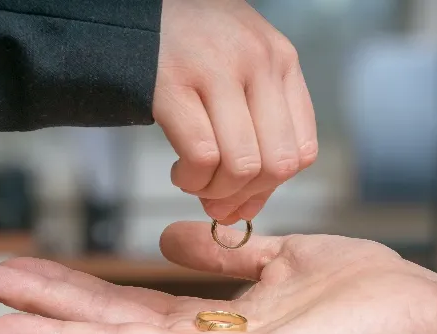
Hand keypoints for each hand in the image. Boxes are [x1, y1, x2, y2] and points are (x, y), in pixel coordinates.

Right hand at [0, 222, 436, 333]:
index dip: (72, 290)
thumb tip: (169, 241)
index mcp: (216, 322)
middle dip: (48, 310)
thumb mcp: (278, 257)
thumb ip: (223, 253)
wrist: (418, 311)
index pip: (128, 306)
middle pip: (114, 329)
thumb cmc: (359, 290)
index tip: (22, 268)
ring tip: (3, 326)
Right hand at [152, 0, 316, 223]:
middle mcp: (258, 62)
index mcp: (281, 61)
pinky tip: (178, 171)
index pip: (302, 151)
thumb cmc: (189, 48)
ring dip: (214, 191)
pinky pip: (201, 155)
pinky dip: (191, 179)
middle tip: (214, 197)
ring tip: (193, 181)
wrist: (134, 9)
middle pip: (276, 165)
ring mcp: (217, 70)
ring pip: (242, 165)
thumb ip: (253, 137)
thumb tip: (243, 211)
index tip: (242, 195)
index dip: (272, 187)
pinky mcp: (173, 82)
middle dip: (243, 196)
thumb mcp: (239, 74)